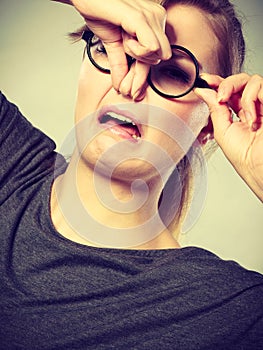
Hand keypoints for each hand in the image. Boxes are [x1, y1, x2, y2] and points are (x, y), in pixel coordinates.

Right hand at [53, 0, 170, 95]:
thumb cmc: (99, 10)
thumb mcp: (112, 43)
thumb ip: (120, 64)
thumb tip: (121, 86)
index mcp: (154, 23)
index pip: (156, 58)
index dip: (143, 78)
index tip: (133, 93)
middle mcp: (157, 17)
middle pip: (159, 59)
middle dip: (139, 66)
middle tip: (123, 50)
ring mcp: (152, 15)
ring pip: (157, 54)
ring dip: (135, 53)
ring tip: (123, 37)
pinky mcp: (141, 17)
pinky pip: (150, 47)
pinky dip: (136, 50)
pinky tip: (125, 38)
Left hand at [195, 73, 262, 201]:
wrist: (258, 167)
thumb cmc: (243, 156)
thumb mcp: (222, 130)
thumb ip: (214, 109)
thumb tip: (202, 91)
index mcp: (240, 114)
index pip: (229, 91)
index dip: (217, 83)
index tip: (205, 80)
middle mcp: (253, 107)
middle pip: (240, 81)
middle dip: (226, 84)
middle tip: (220, 97)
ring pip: (252, 80)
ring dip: (241, 95)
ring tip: (243, 116)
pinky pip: (261, 86)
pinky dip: (251, 99)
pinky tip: (252, 119)